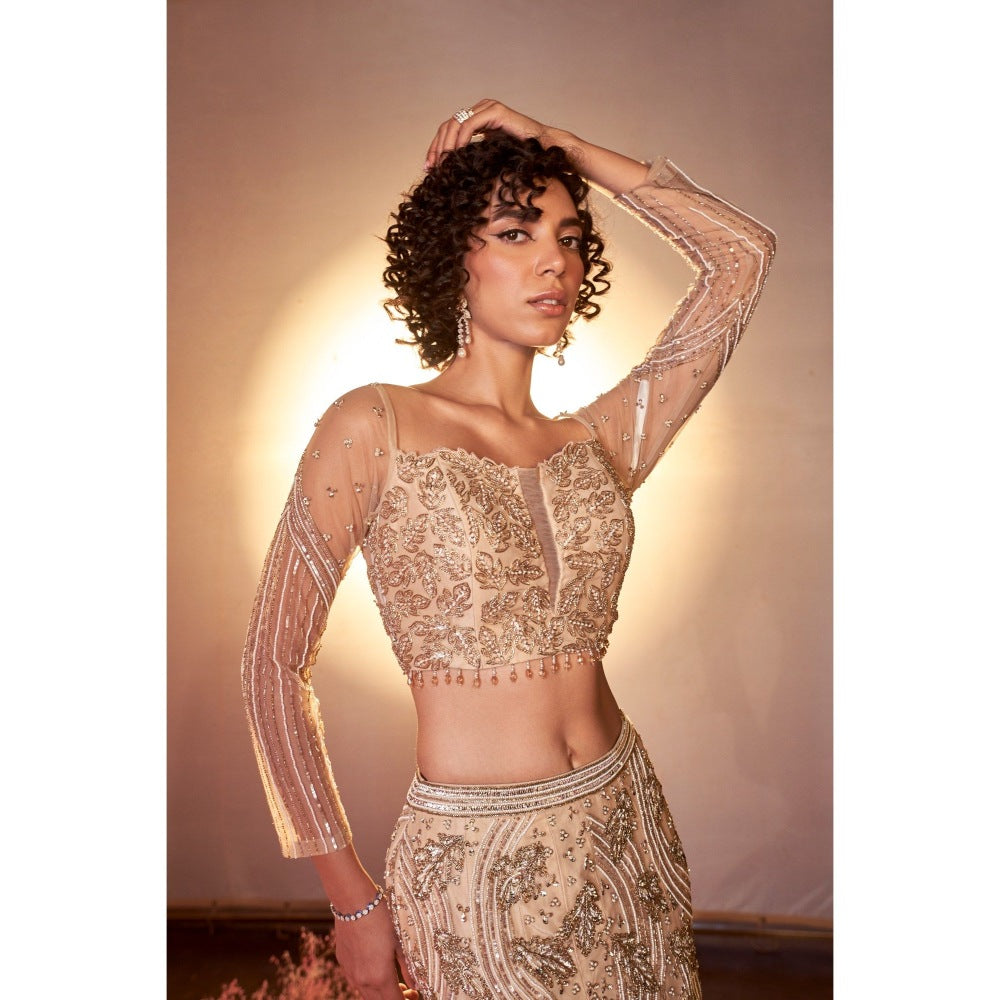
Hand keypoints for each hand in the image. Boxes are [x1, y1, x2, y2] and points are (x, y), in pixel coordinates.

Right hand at [332, 904, 418, 999]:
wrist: (355, 903)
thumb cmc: (381, 919)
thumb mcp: (400, 942)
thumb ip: (407, 968)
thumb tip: (416, 985)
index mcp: (380, 977)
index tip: (414, 994)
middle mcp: (363, 980)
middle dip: (393, 999)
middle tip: (406, 990)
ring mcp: (351, 973)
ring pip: (366, 995)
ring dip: (380, 993)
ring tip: (392, 980)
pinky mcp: (343, 964)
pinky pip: (356, 982)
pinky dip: (368, 983)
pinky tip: (375, 968)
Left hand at [424, 98, 553, 169]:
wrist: (543, 148)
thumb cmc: (522, 155)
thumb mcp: (490, 156)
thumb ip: (474, 156)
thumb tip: (454, 172)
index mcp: (478, 118)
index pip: (450, 130)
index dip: (437, 148)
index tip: (430, 167)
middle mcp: (480, 109)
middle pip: (448, 126)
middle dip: (437, 147)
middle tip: (431, 168)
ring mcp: (487, 108)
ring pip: (455, 124)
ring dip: (445, 145)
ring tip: (443, 163)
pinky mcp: (494, 112)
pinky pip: (469, 125)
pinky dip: (460, 141)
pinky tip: (457, 155)